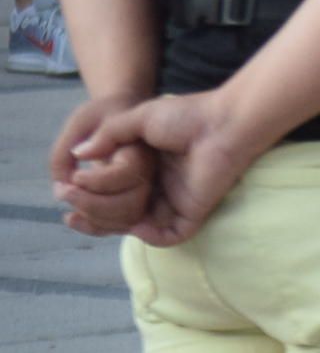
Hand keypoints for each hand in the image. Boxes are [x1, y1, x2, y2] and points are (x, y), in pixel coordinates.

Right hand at [70, 91, 268, 244]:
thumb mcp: (139, 119)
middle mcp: (157, 188)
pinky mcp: (192, 213)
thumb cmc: (187, 115)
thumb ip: (108, 135)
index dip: (86, 197)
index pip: (110, 194)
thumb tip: (78, 154)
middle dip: (89, 211)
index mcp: (145, 169)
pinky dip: (147, 234)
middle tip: (69, 202)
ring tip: (83, 206)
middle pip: (116, 214)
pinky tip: (130, 223)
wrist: (223, 122)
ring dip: (107, 221)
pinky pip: (166, 237)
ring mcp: (174, 202)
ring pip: (134, 226)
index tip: (64, 190)